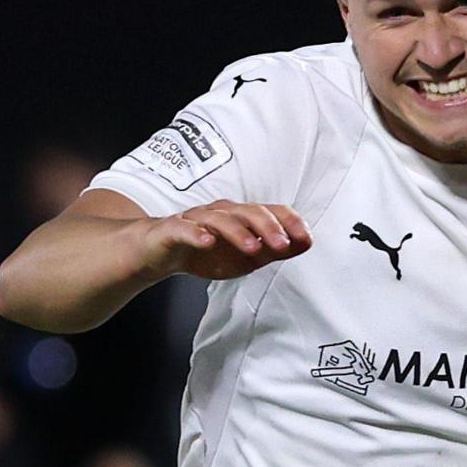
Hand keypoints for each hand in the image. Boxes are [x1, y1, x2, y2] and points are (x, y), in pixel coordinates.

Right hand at [141, 202, 308, 282]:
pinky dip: (196, 234)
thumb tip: (307, 242)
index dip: (289, 221)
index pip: (270, 211)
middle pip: (248, 212)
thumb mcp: (246, 255)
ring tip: (253, 249)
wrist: (160, 252)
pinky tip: (207, 242)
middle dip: (268, 227)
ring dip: (238, 232)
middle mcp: (221, 213)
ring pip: (219, 219)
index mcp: (242, 217)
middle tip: (283, 246)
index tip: (306, 237)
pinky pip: (184, 229)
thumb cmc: (205, 251)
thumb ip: (275, 249)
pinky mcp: (173, 230)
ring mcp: (196, 219)